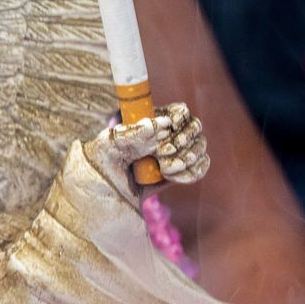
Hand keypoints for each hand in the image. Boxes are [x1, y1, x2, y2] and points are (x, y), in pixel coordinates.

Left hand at [89, 100, 208, 191]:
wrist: (108, 192)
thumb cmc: (103, 161)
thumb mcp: (109, 144)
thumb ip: (132, 132)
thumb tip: (161, 123)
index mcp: (153, 119)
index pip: (180, 112)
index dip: (180, 119)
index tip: (170, 128)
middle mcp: (168, 133)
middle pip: (195, 127)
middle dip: (183, 141)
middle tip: (161, 154)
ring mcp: (178, 151)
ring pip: (200, 146)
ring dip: (187, 158)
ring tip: (164, 169)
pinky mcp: (183, 170)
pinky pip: (201, 166)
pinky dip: (192, 172)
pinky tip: (173, 177)